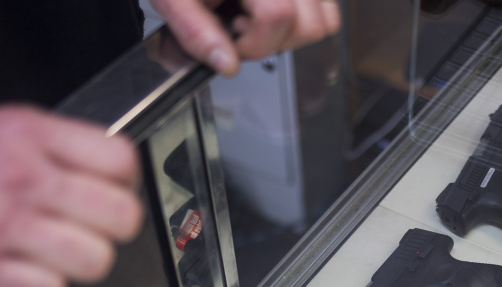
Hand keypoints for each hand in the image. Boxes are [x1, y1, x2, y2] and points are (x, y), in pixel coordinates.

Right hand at [0, 106, 142, 286]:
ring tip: (57, 255)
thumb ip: (52, 147)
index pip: (120, 162)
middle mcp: (18, 175)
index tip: (111, 195)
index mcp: (27, 133)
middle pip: (121, 217)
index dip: (125, 186)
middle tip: (91, 232)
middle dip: (113, 232)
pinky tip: (24, 273)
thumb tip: (109, 174)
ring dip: (82, 264)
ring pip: (95, 258)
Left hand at [150, 0, 340, 76]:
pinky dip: (304, 21)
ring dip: (292, 32)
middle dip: (275, 41)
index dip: (254, 42)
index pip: (279, 15)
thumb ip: (195, 32)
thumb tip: (226, 64)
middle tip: (244, 29)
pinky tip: (271, 12)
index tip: (233, 41)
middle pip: (310, 24)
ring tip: (256, 18)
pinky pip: (327, 11)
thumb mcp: (174, 0)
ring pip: (326, 20)